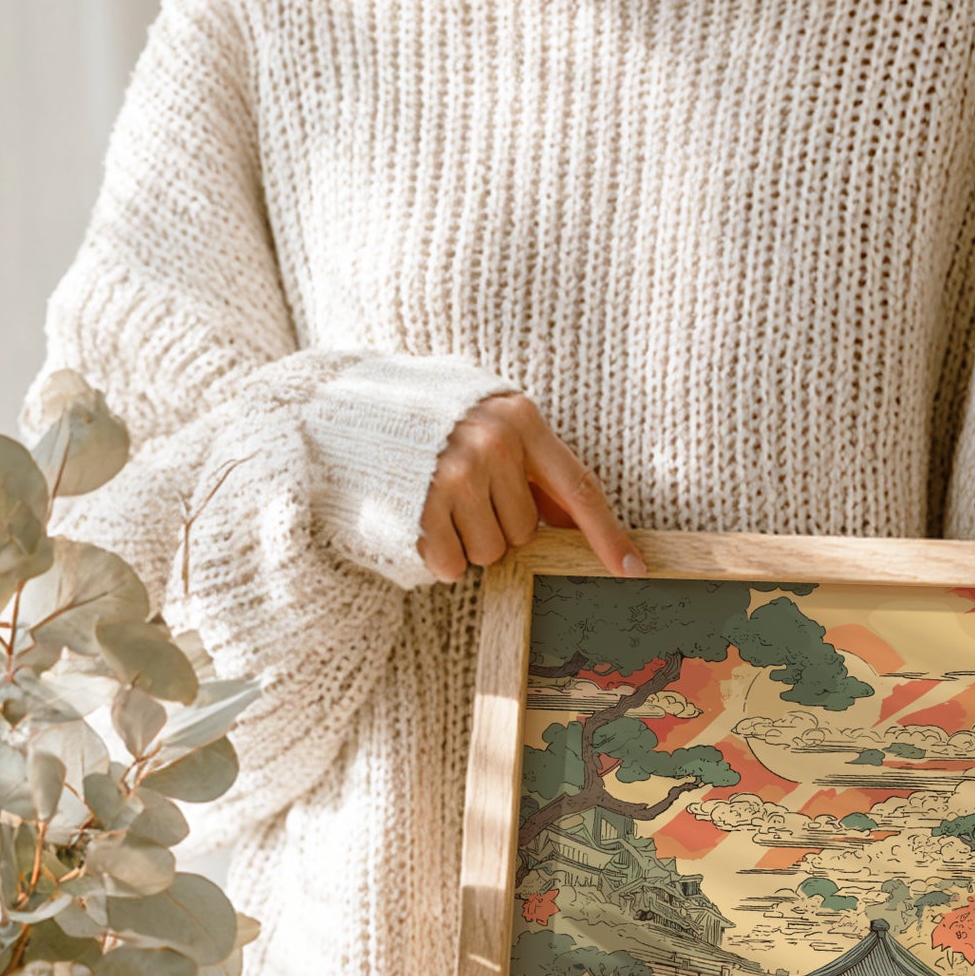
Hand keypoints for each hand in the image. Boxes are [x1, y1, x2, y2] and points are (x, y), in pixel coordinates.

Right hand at [419, 392, 643, 582]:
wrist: (341, 405)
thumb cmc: (426, 419)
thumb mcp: (487, 421)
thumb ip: (531, 465)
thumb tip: (574, 520)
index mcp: (521, 419)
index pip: (579, 488)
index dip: (608, 535)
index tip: (633, 570)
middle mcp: (494, 445)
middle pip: (526, 531)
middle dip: (498, 525)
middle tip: (462, 495)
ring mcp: (456, 476)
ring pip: (492, 553)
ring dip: (468, 542)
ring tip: (437, 503)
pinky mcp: (422, 507)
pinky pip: (453, 565)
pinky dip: (439, 556)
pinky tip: (419, 520)